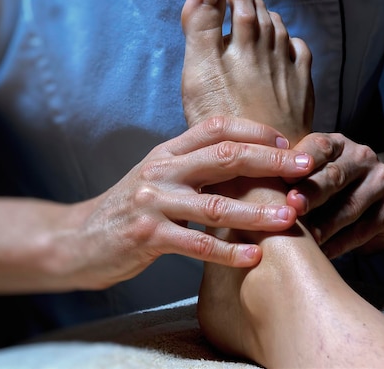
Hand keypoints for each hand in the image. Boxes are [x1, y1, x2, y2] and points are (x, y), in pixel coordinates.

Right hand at [0, 116, 313, 292]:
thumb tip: (248, 160)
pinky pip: (196, 243)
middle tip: (306, 167)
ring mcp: (154, 201)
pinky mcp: (147, 236)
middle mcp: (162, 168)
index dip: (256, 130)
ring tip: (290, 218)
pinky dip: (229, 251)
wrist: (77, 240)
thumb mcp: (160, 175)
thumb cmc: (130, 208)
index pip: (217, 127)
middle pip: (225, 157)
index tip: (289, 142)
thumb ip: (196, 165)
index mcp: (169, 150)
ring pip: (216, 203)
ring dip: (258, 212)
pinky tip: (254, 257)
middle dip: (271, 161)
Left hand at [286, 133, 383, 257]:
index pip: (319, 147)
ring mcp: (382, 182)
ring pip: (350, 207)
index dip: (300, 162)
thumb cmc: (326, 186)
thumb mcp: (309, 173)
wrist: (375, 196)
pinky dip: (341, 244)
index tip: (283, 179)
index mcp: (337, 144)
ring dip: (325, 225)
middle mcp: (363, 157)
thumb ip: (287, 175)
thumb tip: (250, 186)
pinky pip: (364, 229)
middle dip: (311, 194)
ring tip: (304, 240)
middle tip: (292, 208)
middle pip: (334, 177)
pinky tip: (323, 254)